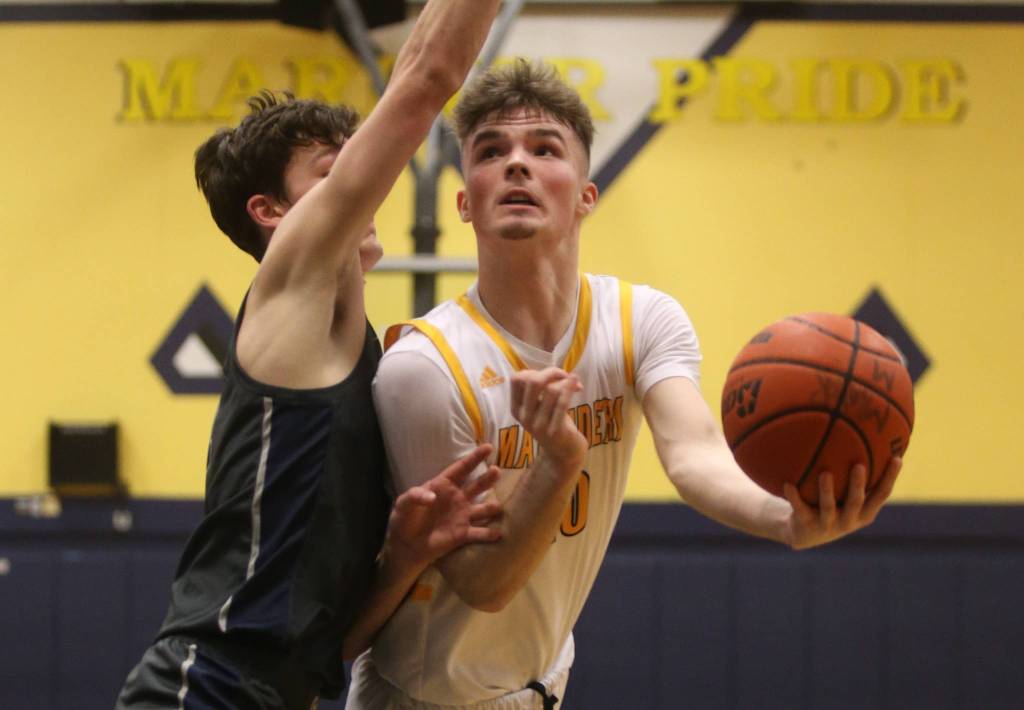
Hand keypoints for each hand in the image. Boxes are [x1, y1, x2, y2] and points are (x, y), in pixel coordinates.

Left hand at [385, 444, 502, 569]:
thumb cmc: (404, 518)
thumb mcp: (404, 503)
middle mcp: (458, 498)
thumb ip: (415, 496)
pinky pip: (480, 533)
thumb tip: (432, 497)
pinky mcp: (463, 534)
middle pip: (478, 485)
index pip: (462, 468)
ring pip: (484, 509)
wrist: (405, 545)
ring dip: (493, 508)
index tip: (489, 447)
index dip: (475, 457)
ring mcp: (463, 516)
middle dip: (488, 478)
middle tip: (496, 471)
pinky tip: (499, 534)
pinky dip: (490, 534)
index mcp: (444, 485)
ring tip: (497, 507)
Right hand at [509, 368, 587, 465]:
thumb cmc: (553, 423)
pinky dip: (571, 389)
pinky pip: (562, 402)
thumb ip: (540, 389)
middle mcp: (524, 416)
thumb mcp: (539, 406)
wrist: (564, 453)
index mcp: (516, 408)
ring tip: (575, 386)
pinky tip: (579, 386)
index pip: (516, 379)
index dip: (534, 371)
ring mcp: (538, 425)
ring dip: (566, 382)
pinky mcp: (554, 431)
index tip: (549, 376)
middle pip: (532, 380)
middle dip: (551, 372)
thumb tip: (554, 371)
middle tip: (564, 376)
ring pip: (551, 389)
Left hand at [781, 456, 900, 549]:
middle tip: (859, 465)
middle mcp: (849, 520)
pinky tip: (788, 483)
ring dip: (826, 490)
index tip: (897, 458)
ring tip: (825, 473)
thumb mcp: (847, 494)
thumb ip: (858, 474)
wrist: (803, 533)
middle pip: (856, 502)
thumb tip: (867, 435)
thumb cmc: (832, 505)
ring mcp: (828, 524)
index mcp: (864, 512)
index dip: (890, 478)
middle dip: (858, 484)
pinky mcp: (806, 525)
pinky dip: (793, 496)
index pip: (881, 494)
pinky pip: (799, 508)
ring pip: (828, 507)